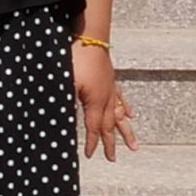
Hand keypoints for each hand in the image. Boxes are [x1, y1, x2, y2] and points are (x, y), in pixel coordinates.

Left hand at [74, 38, 138, 160]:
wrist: (88, 36)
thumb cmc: (75, 58)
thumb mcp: (65, 82)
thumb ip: (65, 102)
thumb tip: (61, 119)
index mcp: (95, 101)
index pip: (93, 127)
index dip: (91, 143)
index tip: (89, 155)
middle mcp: (106, 97)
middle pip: (109, 125)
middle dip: (110, 143)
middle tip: (113, 158)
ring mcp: (110, 87)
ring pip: (119, 114)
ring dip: (125, 131)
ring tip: (134, 145)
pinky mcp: (110, 78)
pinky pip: (121, 98)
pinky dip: (126, 108)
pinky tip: (131, 115)